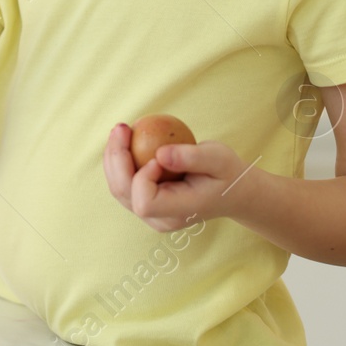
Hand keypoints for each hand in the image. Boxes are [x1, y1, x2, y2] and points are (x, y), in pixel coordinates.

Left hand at [102, 122, 247, 230]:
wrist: (232, 190)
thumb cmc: (227, 173)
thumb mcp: (219, 159)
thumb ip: (192, 157)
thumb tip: (159, 154)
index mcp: (179, 213)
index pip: (145, 202)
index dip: (143, 178)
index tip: (158, 155)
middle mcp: (160, 219)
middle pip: (123, 193)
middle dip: (116, 157)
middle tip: (122, 126)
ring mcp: (150, 213)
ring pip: (118, 187)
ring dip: (114, 156)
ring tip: (121, 129)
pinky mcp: (144, 202)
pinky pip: (123, 182)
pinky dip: (120, 160)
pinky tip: (124, 137)